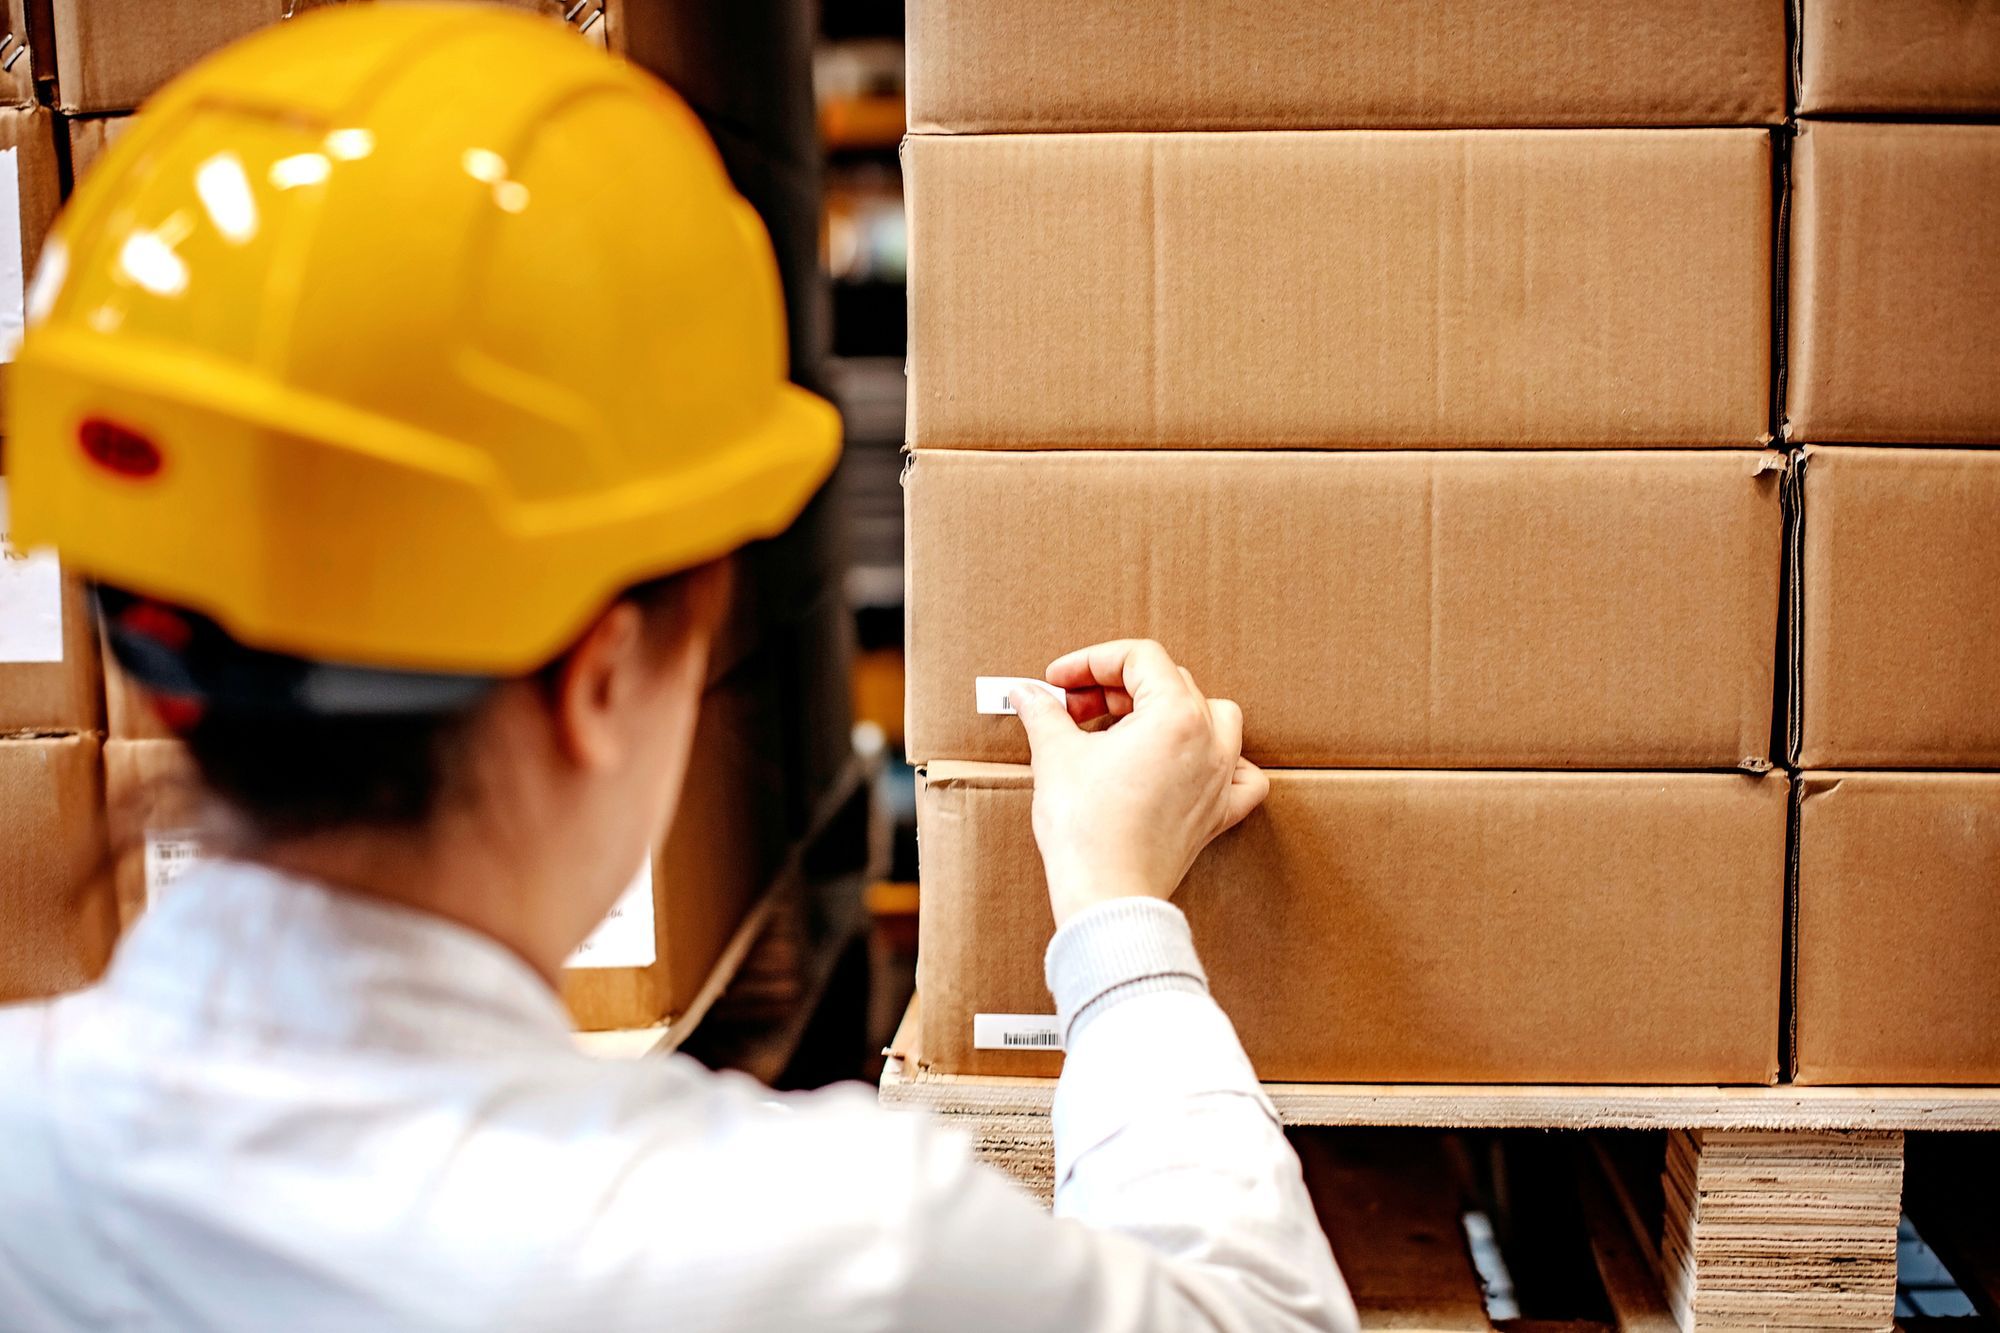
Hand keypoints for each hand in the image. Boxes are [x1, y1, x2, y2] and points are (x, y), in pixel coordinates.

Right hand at [1009, 640, 1269, 927]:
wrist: (1107, 893)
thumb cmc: (1086, 828)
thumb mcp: (1056, 755)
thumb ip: (1044, 713)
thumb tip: (1026, 693)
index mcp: (1175, 714)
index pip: (1138, 658)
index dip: (1090, 661)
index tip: (1058, 682)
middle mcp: (1210, 740)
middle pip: (1169, 683)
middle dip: (1115, 687)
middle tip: (1072, 709)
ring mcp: (1221, 778)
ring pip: (1214, 716)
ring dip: (1169, 710)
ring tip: (1126, 727)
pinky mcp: (1219, 813)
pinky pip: (1242, 775)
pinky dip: (1221, 761)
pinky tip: (1190, 763)